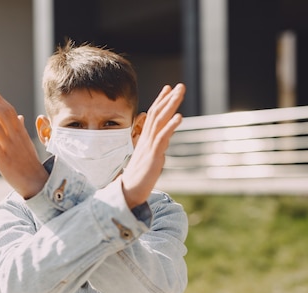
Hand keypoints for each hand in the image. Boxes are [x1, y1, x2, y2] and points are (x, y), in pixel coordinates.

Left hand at [0, 86, 48, 198]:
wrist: (36, 182)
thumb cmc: (29, 162)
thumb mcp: (26, 143)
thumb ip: (20, 129)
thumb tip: (19, 117)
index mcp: (21, 132)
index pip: (10, 111)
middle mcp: (16, 137)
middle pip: (2, 114)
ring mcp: (9, 148)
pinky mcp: (3, 159)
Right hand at [121, 84, 184, 207]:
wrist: (128, 193)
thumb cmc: (138, 179)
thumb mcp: (148, 160)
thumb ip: (155, 149)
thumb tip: (164, 143)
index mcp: (145, 140)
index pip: (153, 116)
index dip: (161, 102)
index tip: (168, 89)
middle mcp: (146, 140)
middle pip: (157, 114)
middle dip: (168, 99)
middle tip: (179, 85)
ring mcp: (149, 147)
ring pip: (160, 121)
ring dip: (170, 106)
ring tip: (179, 93)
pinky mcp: (153, 156)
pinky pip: (162, 138)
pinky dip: (171, 126)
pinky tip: (179, 117)